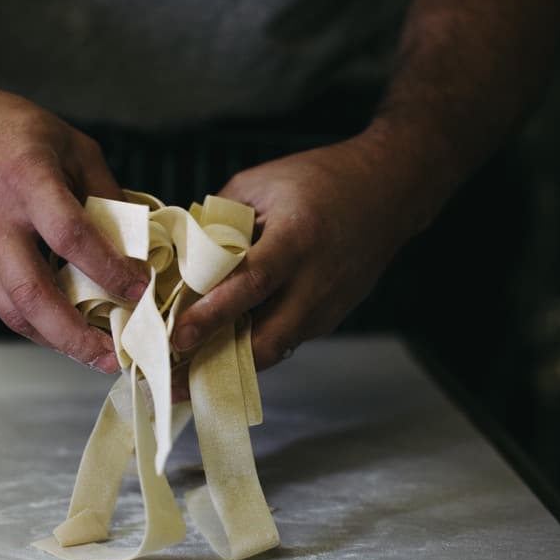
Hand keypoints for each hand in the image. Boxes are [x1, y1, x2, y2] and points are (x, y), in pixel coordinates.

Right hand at [0, 81, 147, 369]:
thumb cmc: (6, 129)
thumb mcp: (69, 143)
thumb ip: (104, 191)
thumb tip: (135, 239)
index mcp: (27, 182)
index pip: (71, 237)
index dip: (109, 269)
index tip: (141, 291)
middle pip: (34, 294)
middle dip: (77, 335)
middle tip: (113, 357)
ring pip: (14, 312)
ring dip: (56, 340)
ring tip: (94, 354)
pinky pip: (1, 303)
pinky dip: (34, 321)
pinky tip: (62, 327)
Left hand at [172, 134, 420, 370]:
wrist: (388, 192)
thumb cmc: (322, 180)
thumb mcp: (260, 184)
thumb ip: (218, 221)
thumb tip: (180, 255)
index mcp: (297, 240)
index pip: (251, 284)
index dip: (212, 314)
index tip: (178, 337)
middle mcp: (316, 281)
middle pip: (267, 341)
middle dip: (216, 365)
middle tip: (171, 379)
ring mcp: (327, 306)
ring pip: (273, 350)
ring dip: (229, 364)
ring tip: (183, 375)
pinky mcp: (329, 318)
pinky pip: (284, 340)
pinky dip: (250, 349)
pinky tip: (219, 350)